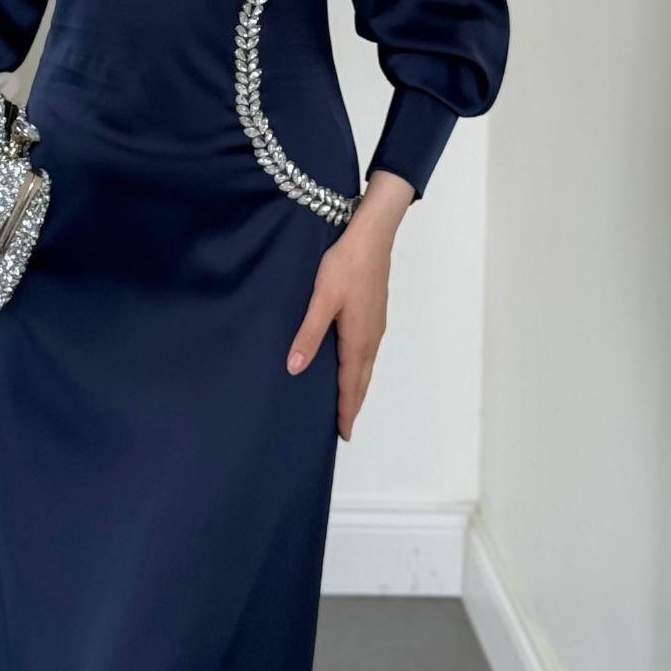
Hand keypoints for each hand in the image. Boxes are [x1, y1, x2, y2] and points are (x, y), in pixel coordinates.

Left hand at [285, 169, 414, 438]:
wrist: (372, 236)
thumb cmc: (345, 266)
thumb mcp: (321, 300)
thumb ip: (308, 334)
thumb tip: (294, 369)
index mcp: (358, 339)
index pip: (352, 385)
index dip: (346, 410)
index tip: (343, 434)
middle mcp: (371, 337)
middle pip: (362, 379)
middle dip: (354, 403)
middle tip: (345, 426)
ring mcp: (376, 324)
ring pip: (367, 364)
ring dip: (357, 385)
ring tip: (347, 400)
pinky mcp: (375, 312)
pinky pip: (368, 350)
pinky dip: (360, 366)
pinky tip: (351, 361)